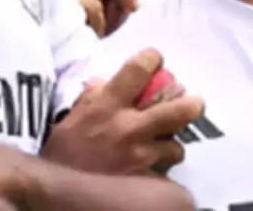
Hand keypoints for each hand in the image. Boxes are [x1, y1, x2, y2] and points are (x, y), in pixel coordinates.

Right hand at [41, 48, 202, 175]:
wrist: (57, 192)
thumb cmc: (61, 153)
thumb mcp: (71, 118)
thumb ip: (91, 98)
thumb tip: (104, 82)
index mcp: (108, 105)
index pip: (138, 69)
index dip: (152, 59)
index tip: (156, 60)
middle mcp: (129, 126)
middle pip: (176, 108)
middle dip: (191, 104)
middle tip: (194, 103)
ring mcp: (140, 155)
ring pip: (176, 146)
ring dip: (173, 144)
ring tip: (166, 145)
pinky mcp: (144, 180)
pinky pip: (165, 172)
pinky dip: (161, 170)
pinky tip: (154, 169)